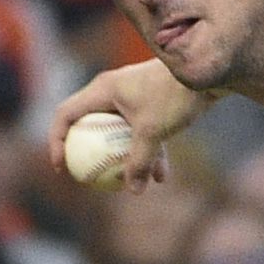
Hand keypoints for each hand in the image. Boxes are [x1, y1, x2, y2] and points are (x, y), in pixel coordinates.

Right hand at [48, 60, 208, 188]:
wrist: (207, 73)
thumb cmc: (174, 96)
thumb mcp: (153, 132)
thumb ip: (139, 161)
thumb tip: (132, 191)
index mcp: (102, 90)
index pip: (66, 114)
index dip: (57, 141)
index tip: (62, 167)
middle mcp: (113, 92)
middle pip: (91, 126)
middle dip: (90, 154)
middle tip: (89, 177)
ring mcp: (133, 98)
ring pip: (119, 134)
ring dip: (125, 159)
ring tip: (133, 185)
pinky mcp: (152, 104)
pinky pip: (142, 133)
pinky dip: (149, 153)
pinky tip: (161, 178)